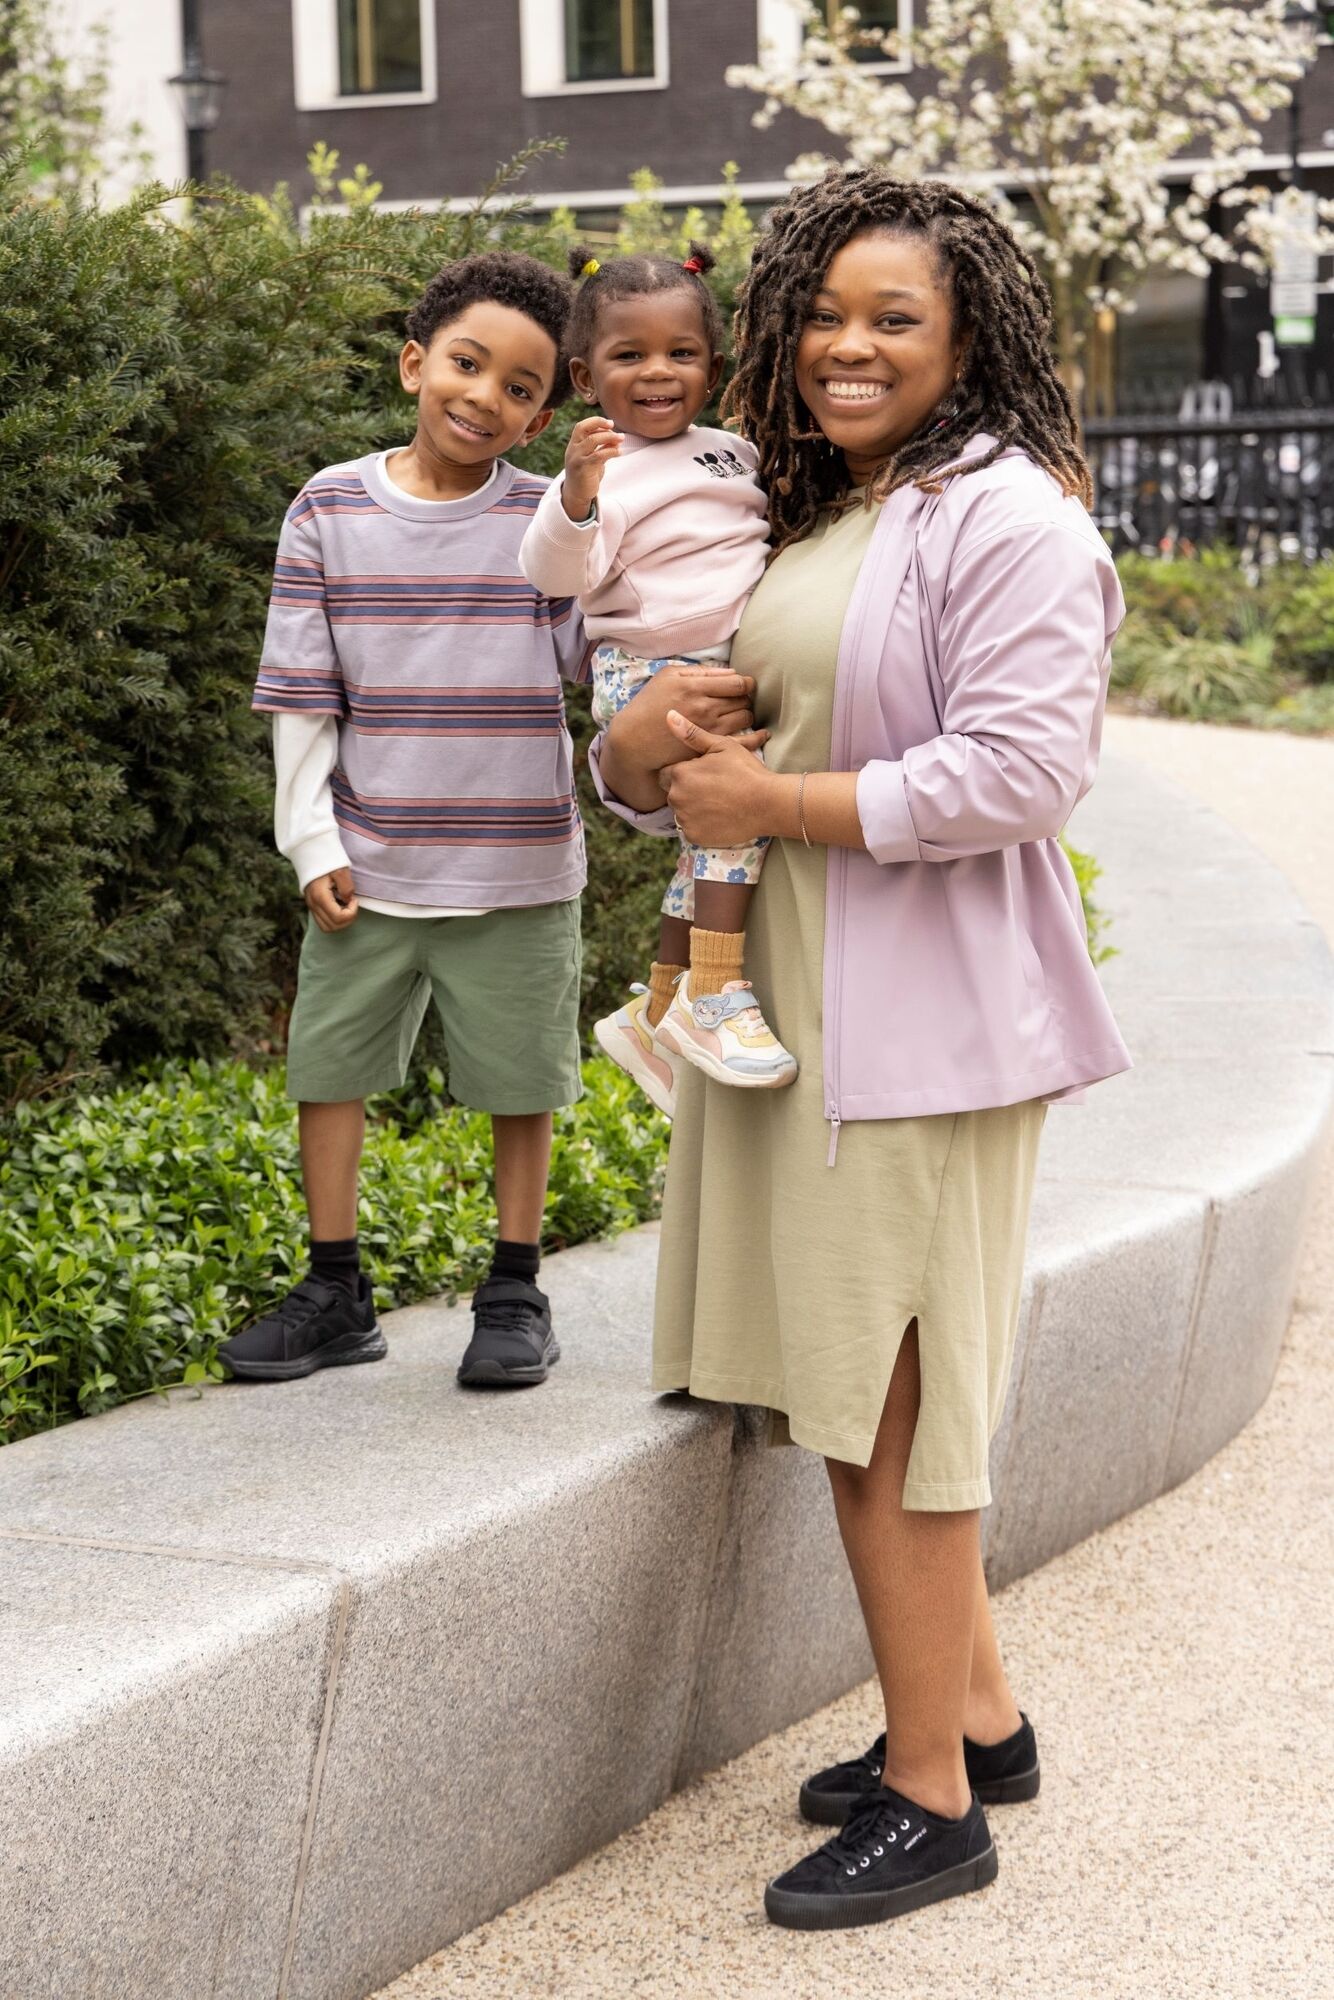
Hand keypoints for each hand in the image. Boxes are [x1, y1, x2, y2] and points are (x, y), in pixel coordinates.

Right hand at [305, 867, 358, 931]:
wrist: (310, 854)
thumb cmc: (327, 861)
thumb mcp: (341, 870)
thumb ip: (347, 887)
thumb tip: (348, 900)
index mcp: (320, 896)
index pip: (338, 918)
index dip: (352, 912)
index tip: (354, 899)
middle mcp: (313, 904)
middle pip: (333, 926)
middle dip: (347, 918)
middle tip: (351, 903)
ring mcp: (311, 906)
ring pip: (327, 927)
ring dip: (340, 921)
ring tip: (345, 905)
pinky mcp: (312, 906)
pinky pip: (323, 922)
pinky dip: (334, 919)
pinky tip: (339, 905)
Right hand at [563, 416, 619, 520]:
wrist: (576, 495)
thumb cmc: (586, 475)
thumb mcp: (593, 458)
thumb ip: (601, 447)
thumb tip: (615, 437)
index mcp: (573, 445)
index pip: (581, 426)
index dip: (596, 421)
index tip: (610, 423)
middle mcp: (573, 450)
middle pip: (585, 430)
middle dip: (603, 427)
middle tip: (618, 433)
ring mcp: (577, 459)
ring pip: (593, 440)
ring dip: (610, 437)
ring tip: (621, 440)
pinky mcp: (583, 469)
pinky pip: (599, 455)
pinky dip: (611, 451)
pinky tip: (619, 453)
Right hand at [608, 661, 759, 767]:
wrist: (633, 741)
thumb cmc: (648, 705)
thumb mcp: (667, 677)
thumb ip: (698, 671)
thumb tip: (728, 671)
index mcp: (695, 688)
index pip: (737, 683)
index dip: (745, 683)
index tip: (743, 685)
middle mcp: (705, 708)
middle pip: (744, 700)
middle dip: (746, 698)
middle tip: (740, 700)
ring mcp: (709, 730)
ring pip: (746, 719)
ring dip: (747, 714)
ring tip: (739, 714)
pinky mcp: (709, 748)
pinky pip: (743, 743)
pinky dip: (756, 737)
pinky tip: (759, 735)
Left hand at [661, 712, 778, 846]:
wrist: (768, 804)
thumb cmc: (746, 771)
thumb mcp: (721, 746)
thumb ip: (692, 734)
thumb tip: (669, 715)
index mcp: (680, 773)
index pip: (668, 774)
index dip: (685, 773)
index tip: (704, 774)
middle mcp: (676, 797)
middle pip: (673, 793)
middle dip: (687, 790)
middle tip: (714, 789)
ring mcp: (685, 819)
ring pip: (681, 812)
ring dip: (692, 808)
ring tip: (718, 803)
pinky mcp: (694, 836)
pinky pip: (691, 829)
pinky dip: (701, 825)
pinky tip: (719, 817)